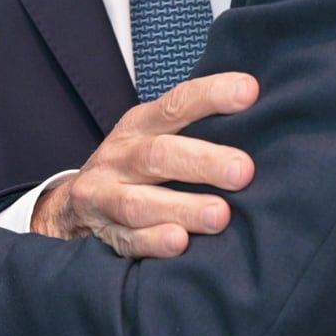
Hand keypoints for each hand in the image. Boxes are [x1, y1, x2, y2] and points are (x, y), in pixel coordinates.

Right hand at [30, 71, 257, 257]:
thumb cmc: (135, 165)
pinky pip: (126, 240)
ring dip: (182, 208)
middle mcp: (121, 156)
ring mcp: (105, 195)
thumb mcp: (154, 135)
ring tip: (220, 215)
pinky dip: (152, 242)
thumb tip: (259, 110)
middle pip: (159, 155)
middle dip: (203, 162)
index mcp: (140, 125)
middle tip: (244, 171)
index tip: (248, 91)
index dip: (211, 96)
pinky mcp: (102, 232)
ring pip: (139, 202)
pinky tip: (179, 243)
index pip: (177, 104)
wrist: (75, 203)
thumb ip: (195, 126)